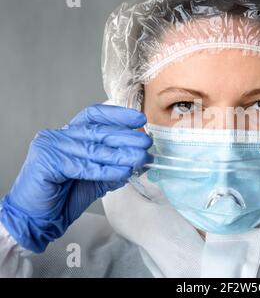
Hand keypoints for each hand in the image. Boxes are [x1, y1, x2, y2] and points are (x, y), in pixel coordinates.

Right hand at [0, 105, 151, 251]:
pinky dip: (105, 170)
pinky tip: (123, 172)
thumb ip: (113, 166)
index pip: (94, 116)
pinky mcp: (47, 162)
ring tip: (140, 158)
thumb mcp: (95, 178)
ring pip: (93, 149)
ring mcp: (50, 147)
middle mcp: (58, 136)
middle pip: (97, 131)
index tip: (140, 118)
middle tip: (146, 142)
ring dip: (120, 154)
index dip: (118, 115)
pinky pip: (82, 165)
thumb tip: (140, 158)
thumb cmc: (64, 198)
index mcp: (68, 135)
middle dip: (126, 137)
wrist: (38, 219)